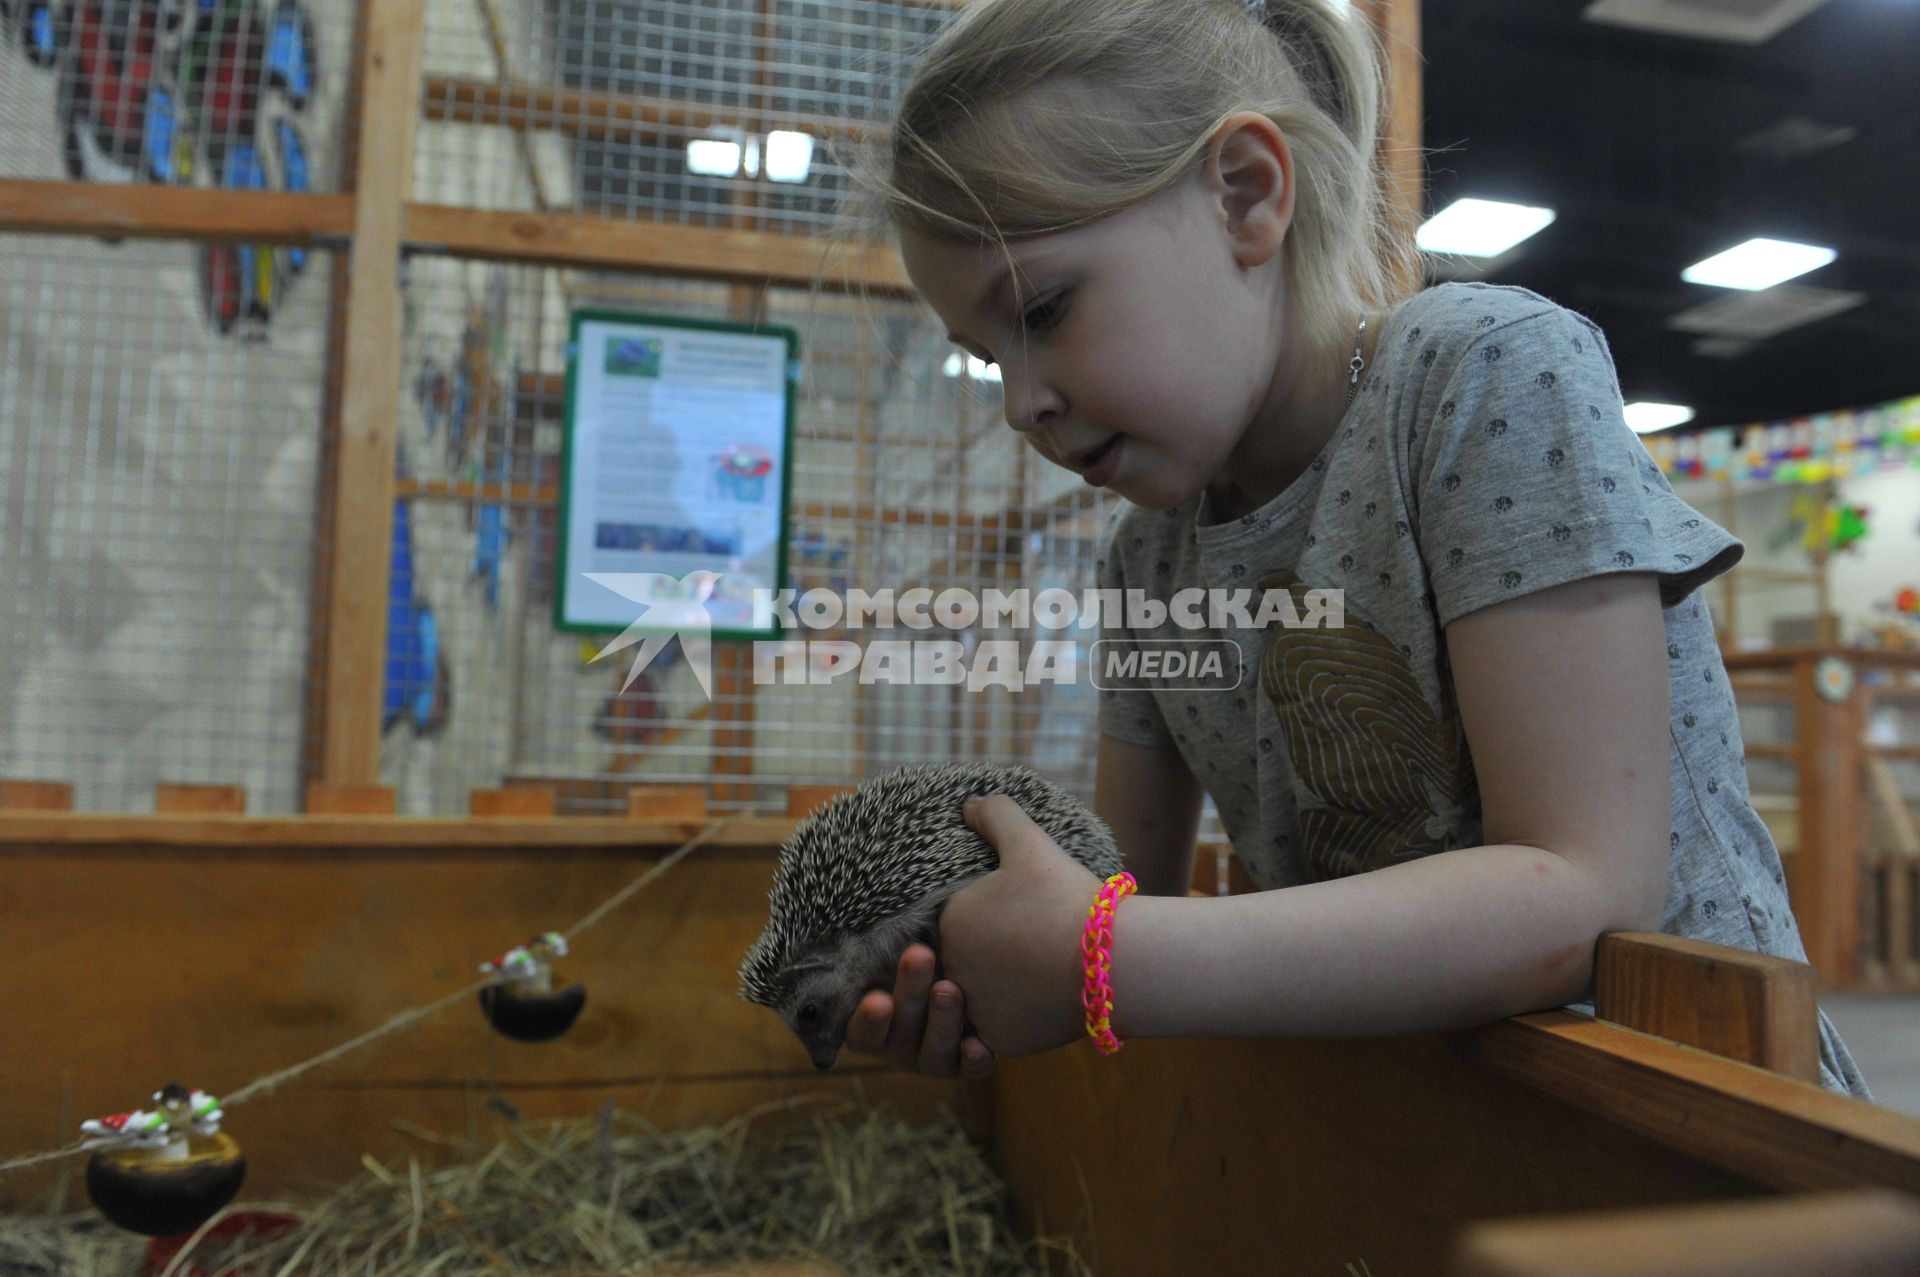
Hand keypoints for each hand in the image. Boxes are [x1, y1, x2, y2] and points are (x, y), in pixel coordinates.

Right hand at [843, 944, 996, 1078]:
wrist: (967, 964)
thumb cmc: (920, 948)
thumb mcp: (894, 945)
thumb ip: (884, 936)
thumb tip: (859, 889)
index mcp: (870, 1022)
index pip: (861, 1029)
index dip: (868, 1019)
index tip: (877, 998)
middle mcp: (897, 1044)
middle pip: (899, 1032)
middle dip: (909, 995)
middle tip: (920, 956)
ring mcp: (932, 1056)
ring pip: (934, 1052)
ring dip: (941, 1022)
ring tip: (951, 989)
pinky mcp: (966, 1061)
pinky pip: (970, 1069)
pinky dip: (974, 1059)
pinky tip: (981, 1043)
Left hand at [939, 794, 1102, 1057]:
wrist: (1112, 962)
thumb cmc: (1067, 898)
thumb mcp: (1031, 843)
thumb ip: (996, 815)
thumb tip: (969, 803)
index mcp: (949, 923)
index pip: (957, 918)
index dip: (990, 912)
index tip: (1022, 908)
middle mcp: (948, 971)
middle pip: (965, 958)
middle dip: (991, 950)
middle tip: (1033, 938)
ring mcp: (972, 1012)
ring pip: (980, 996)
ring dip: (1002, 984)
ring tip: (1038, 968)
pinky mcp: (999, 1043)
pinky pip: (999, 1029)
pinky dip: (1019, 1015)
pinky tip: (1043, 997)